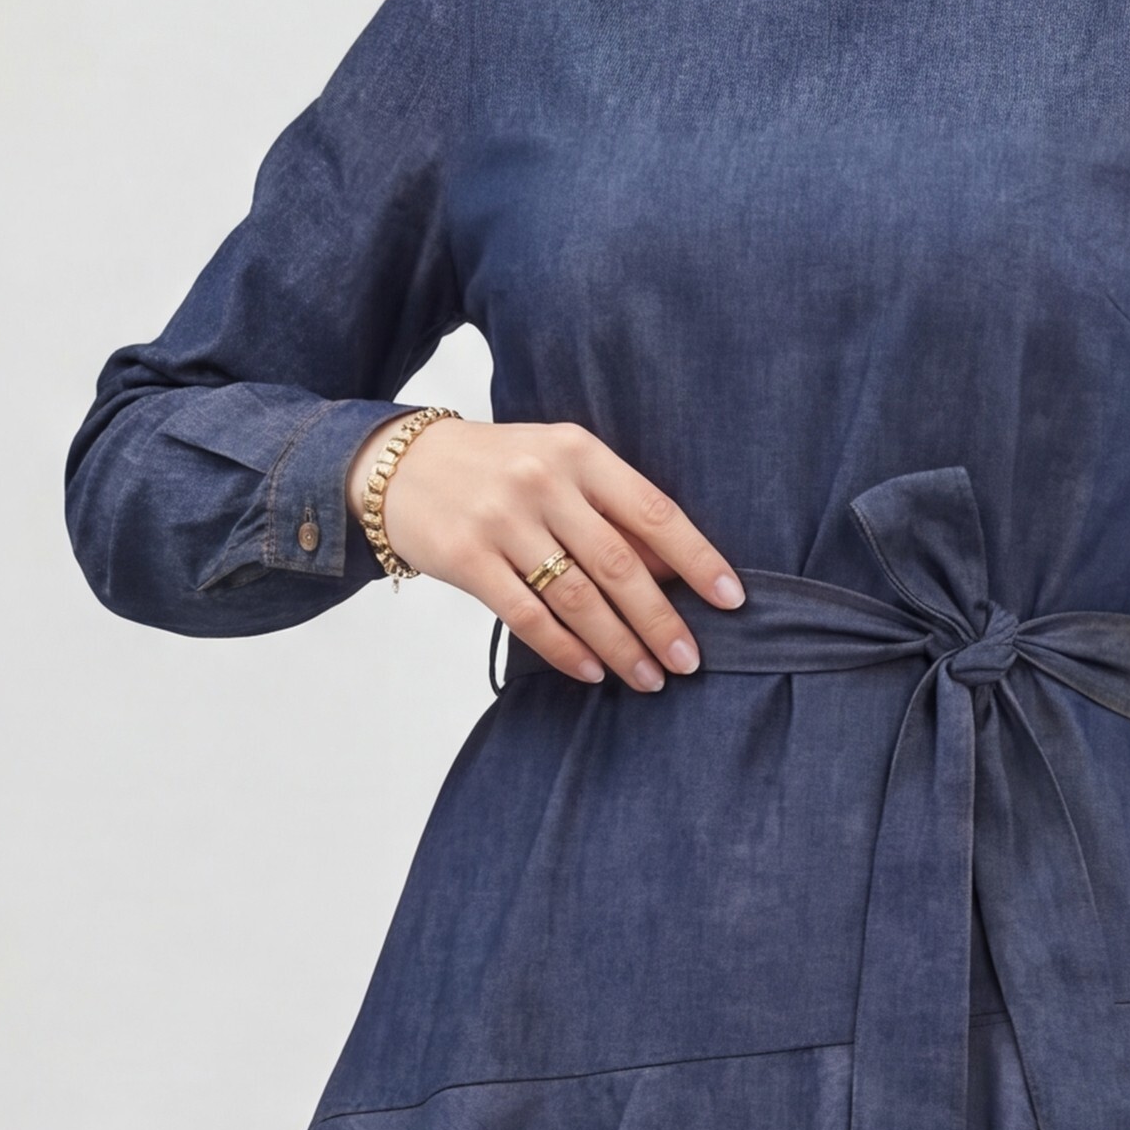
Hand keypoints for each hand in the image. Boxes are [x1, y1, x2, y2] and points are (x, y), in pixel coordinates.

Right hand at [355, 416, 744, 692]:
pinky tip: (592, 671)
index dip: (697, 559)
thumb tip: (673, 569)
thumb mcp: (557, 464)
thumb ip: (608, 508)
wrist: (399, 467)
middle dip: (661, 620)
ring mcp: (502, 520)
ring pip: (577, 597)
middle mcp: (542, 481)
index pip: (653, 511)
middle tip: (690, 660)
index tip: (731, 599)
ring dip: (620, 645)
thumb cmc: (495, 469)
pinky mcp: (467, 558)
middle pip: (620, 564)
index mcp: (578, 451)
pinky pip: (528, 616)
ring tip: (649, 678)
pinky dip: (565, 650)